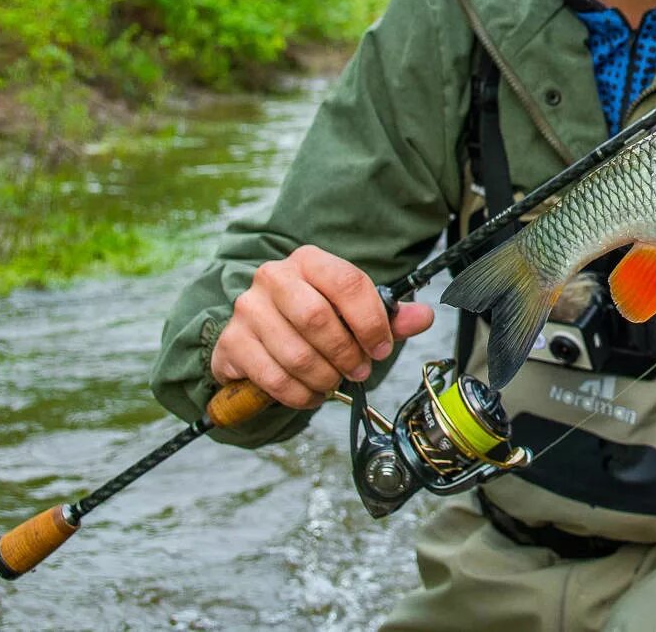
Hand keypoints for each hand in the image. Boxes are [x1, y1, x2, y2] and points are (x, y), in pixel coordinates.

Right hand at [210, 245, 434, 408]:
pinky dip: (300, 395)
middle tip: (360, 371)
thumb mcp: (352, 312)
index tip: (383, 348)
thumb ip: (388, 316)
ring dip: (324, 378)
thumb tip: (424, 317)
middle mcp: (274, 277)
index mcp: (309, 261)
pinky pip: (273, 378)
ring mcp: (248, 309)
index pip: (347, 283)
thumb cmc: (311, 320)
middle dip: (347, 354)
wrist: (255, 335)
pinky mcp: (232, 342)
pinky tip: (312, 394)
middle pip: (317, 319)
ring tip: (334, 382)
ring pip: (296, 353)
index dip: (372, 322)